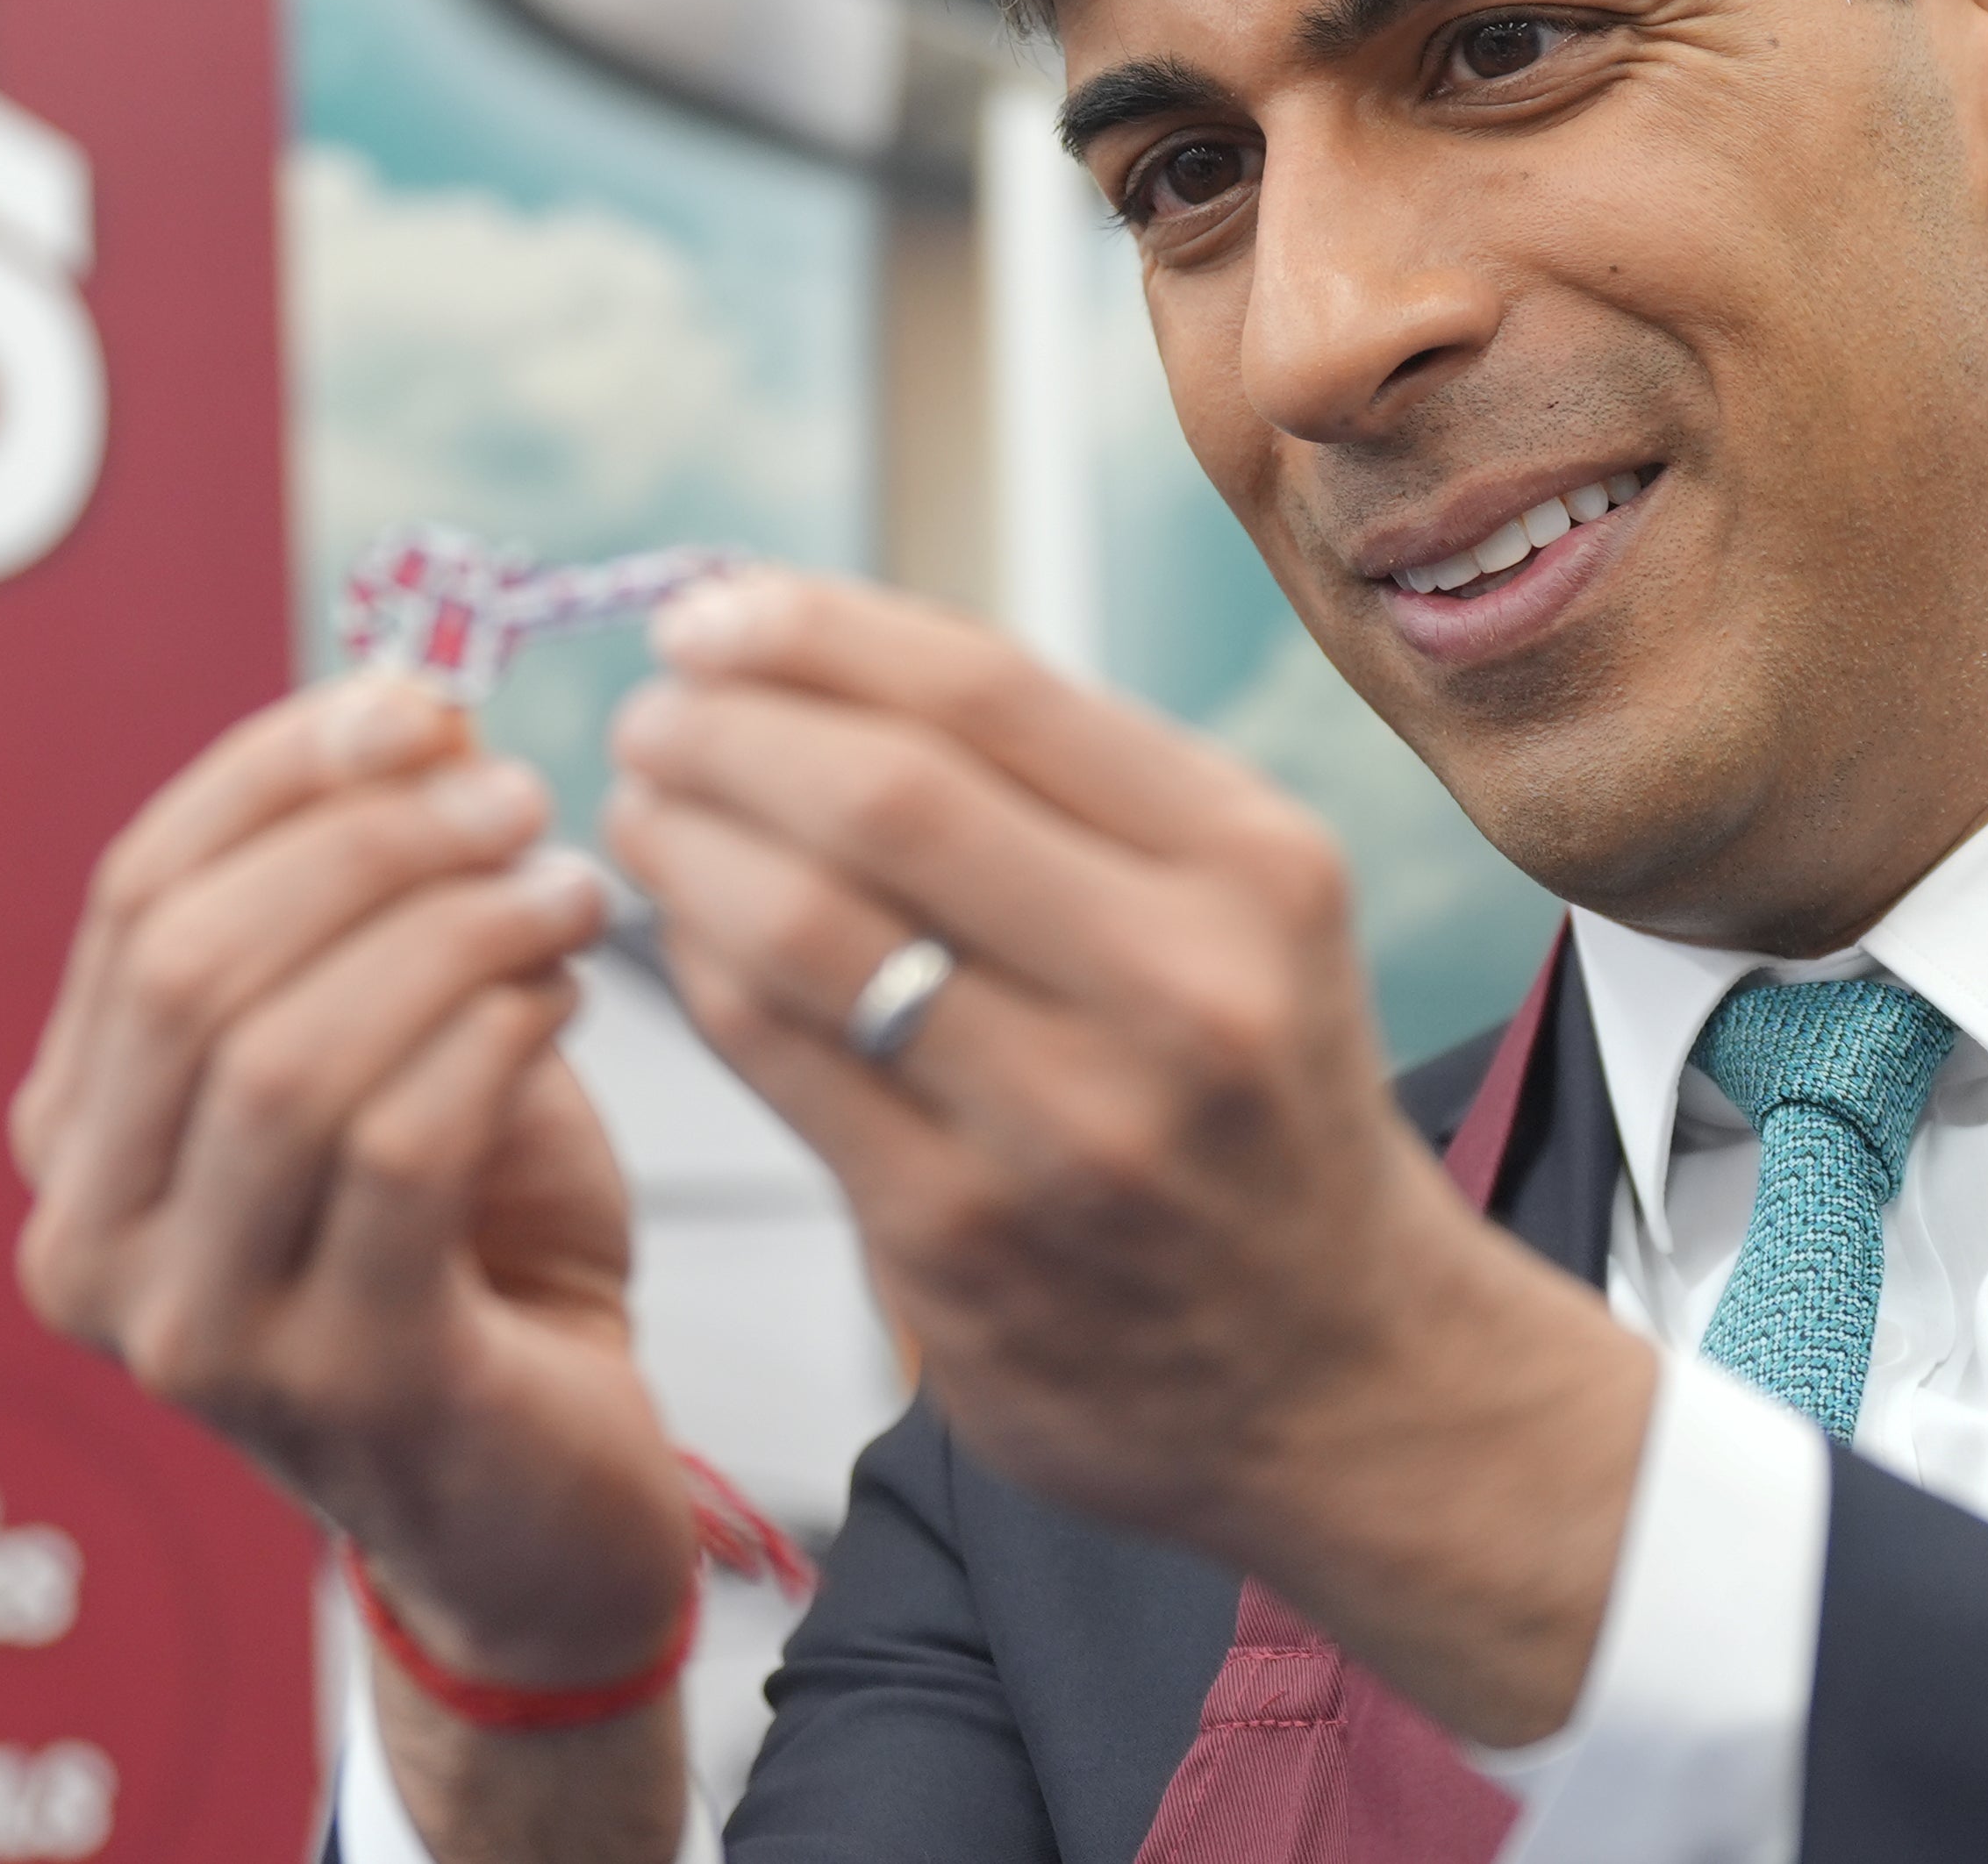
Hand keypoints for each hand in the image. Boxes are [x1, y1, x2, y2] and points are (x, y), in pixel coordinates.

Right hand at [8, 675, 694, 1776]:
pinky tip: (570, 999)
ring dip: (449, 933)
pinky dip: (493, 1039)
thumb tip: (410, 707)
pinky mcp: (342, 1383)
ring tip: (569, 888)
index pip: (135, 897)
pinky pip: (400, 1153)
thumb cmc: (476, 1257)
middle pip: (197, 964)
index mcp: (80, 1139)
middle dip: (371, 846)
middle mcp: (93, 1244)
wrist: (548, 1503)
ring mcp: (197, 1333)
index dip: (276, 774)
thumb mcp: (396, 1052)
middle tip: (521, 798)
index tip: (419, 702)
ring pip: (290, 1056)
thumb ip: (372, 906)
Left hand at [608, 572, 1651, 1744]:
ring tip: (641, 810)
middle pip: (888, 797)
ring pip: (807, 933)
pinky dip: (706, 975)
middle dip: (728, 731)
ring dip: (686, 846)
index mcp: (1250, 865)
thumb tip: (816, 653)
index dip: (818, 633)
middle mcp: (1178, 989)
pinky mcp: (963, 1248)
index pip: (993, 693)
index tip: (712, 611)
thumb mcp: (1244, 907)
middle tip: (650, 713)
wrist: (1347, 1375)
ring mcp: (1068, 1131)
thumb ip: (1070, 787)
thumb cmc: (1257, 1098)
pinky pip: (783, 1067)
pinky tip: (684, 938)